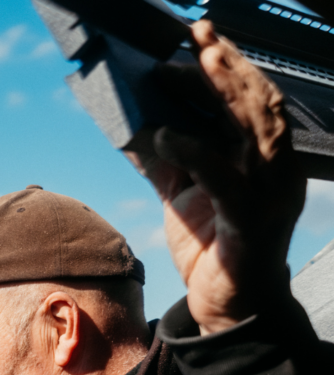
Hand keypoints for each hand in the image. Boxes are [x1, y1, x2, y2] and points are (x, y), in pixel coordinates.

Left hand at [126, 20, 305, 333]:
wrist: (224, 306)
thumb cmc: (210, 248)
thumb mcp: (183, 197)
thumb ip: (167, 163)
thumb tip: (135, 129)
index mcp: (260, 159)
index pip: (246, 102)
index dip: (224, 67)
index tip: (194, 38)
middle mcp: (274, 170)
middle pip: (256, 104)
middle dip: (228, 66)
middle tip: (199, 33)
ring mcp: (268, 194)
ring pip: (257, 130)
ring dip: (227, 93)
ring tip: (197, 62)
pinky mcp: (250, 222)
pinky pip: (225, 181)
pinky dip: (196, 155)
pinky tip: (165, 137)